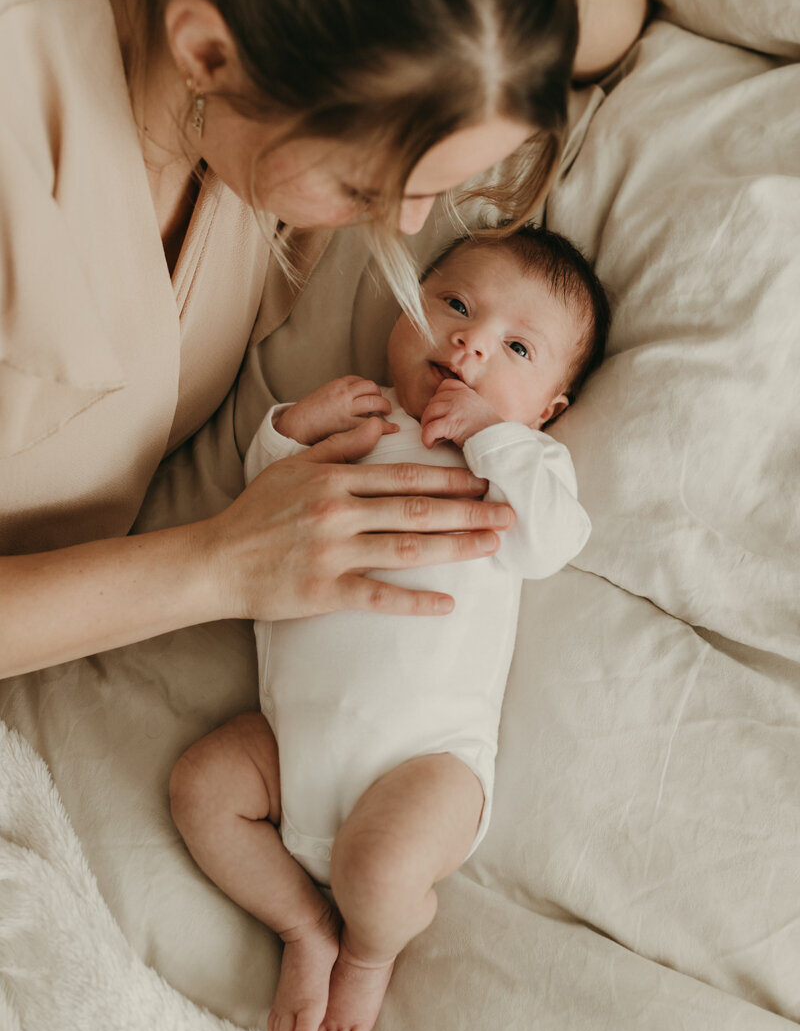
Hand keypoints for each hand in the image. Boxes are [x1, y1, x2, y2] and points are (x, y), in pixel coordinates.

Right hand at [205, 418, 513, 620]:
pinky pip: (379, 596)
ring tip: (492, 544)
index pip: (405, 476)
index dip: (450, 477)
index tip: (484, 480)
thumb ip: (337, 444)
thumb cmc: (255, 513)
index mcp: (335, 479)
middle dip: (469, 510)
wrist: (216, 561)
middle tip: (508, 512)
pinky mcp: (325, 590)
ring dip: (455, 546)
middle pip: (417, 509)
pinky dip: (415, 601)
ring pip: (407, 548)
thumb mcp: (292, 465)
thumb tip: (379, 426)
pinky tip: (448, 604)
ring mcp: (334, 552)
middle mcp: (340, 512)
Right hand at [275, 376, 397, 444]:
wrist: (295, 426)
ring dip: (385, 407)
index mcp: (336, 384)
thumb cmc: (307, 415)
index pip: (359, 380)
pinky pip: (372, 423)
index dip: (368, 388)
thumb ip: (337, 394)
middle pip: (371, 387)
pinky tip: (393, 429)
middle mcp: (343, 393)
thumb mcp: (322, 395)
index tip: (371, 396)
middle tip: (383, 406)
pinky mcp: (347, 424)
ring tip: (387, 414)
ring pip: (375, 401)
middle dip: (380, 396)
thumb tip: (353, 398)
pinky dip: (386, 426)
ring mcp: (346, 408)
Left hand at [420, 379, 502, 448]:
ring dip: (426, 426)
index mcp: (467, 393)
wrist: (498, 441)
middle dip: (430, 415)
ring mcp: (455, 409)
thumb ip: (466, 406)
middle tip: (432, 427)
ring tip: (431, 436)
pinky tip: (430, 444)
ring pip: (429, 413)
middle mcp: (460, 397)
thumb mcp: (480, 410)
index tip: (439, 411)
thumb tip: (450, 412)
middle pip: (434, 401)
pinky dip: (427, 438)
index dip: (438, 397)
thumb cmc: (490, 431)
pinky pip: (430, 429)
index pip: (446, 385)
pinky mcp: (451, 423)